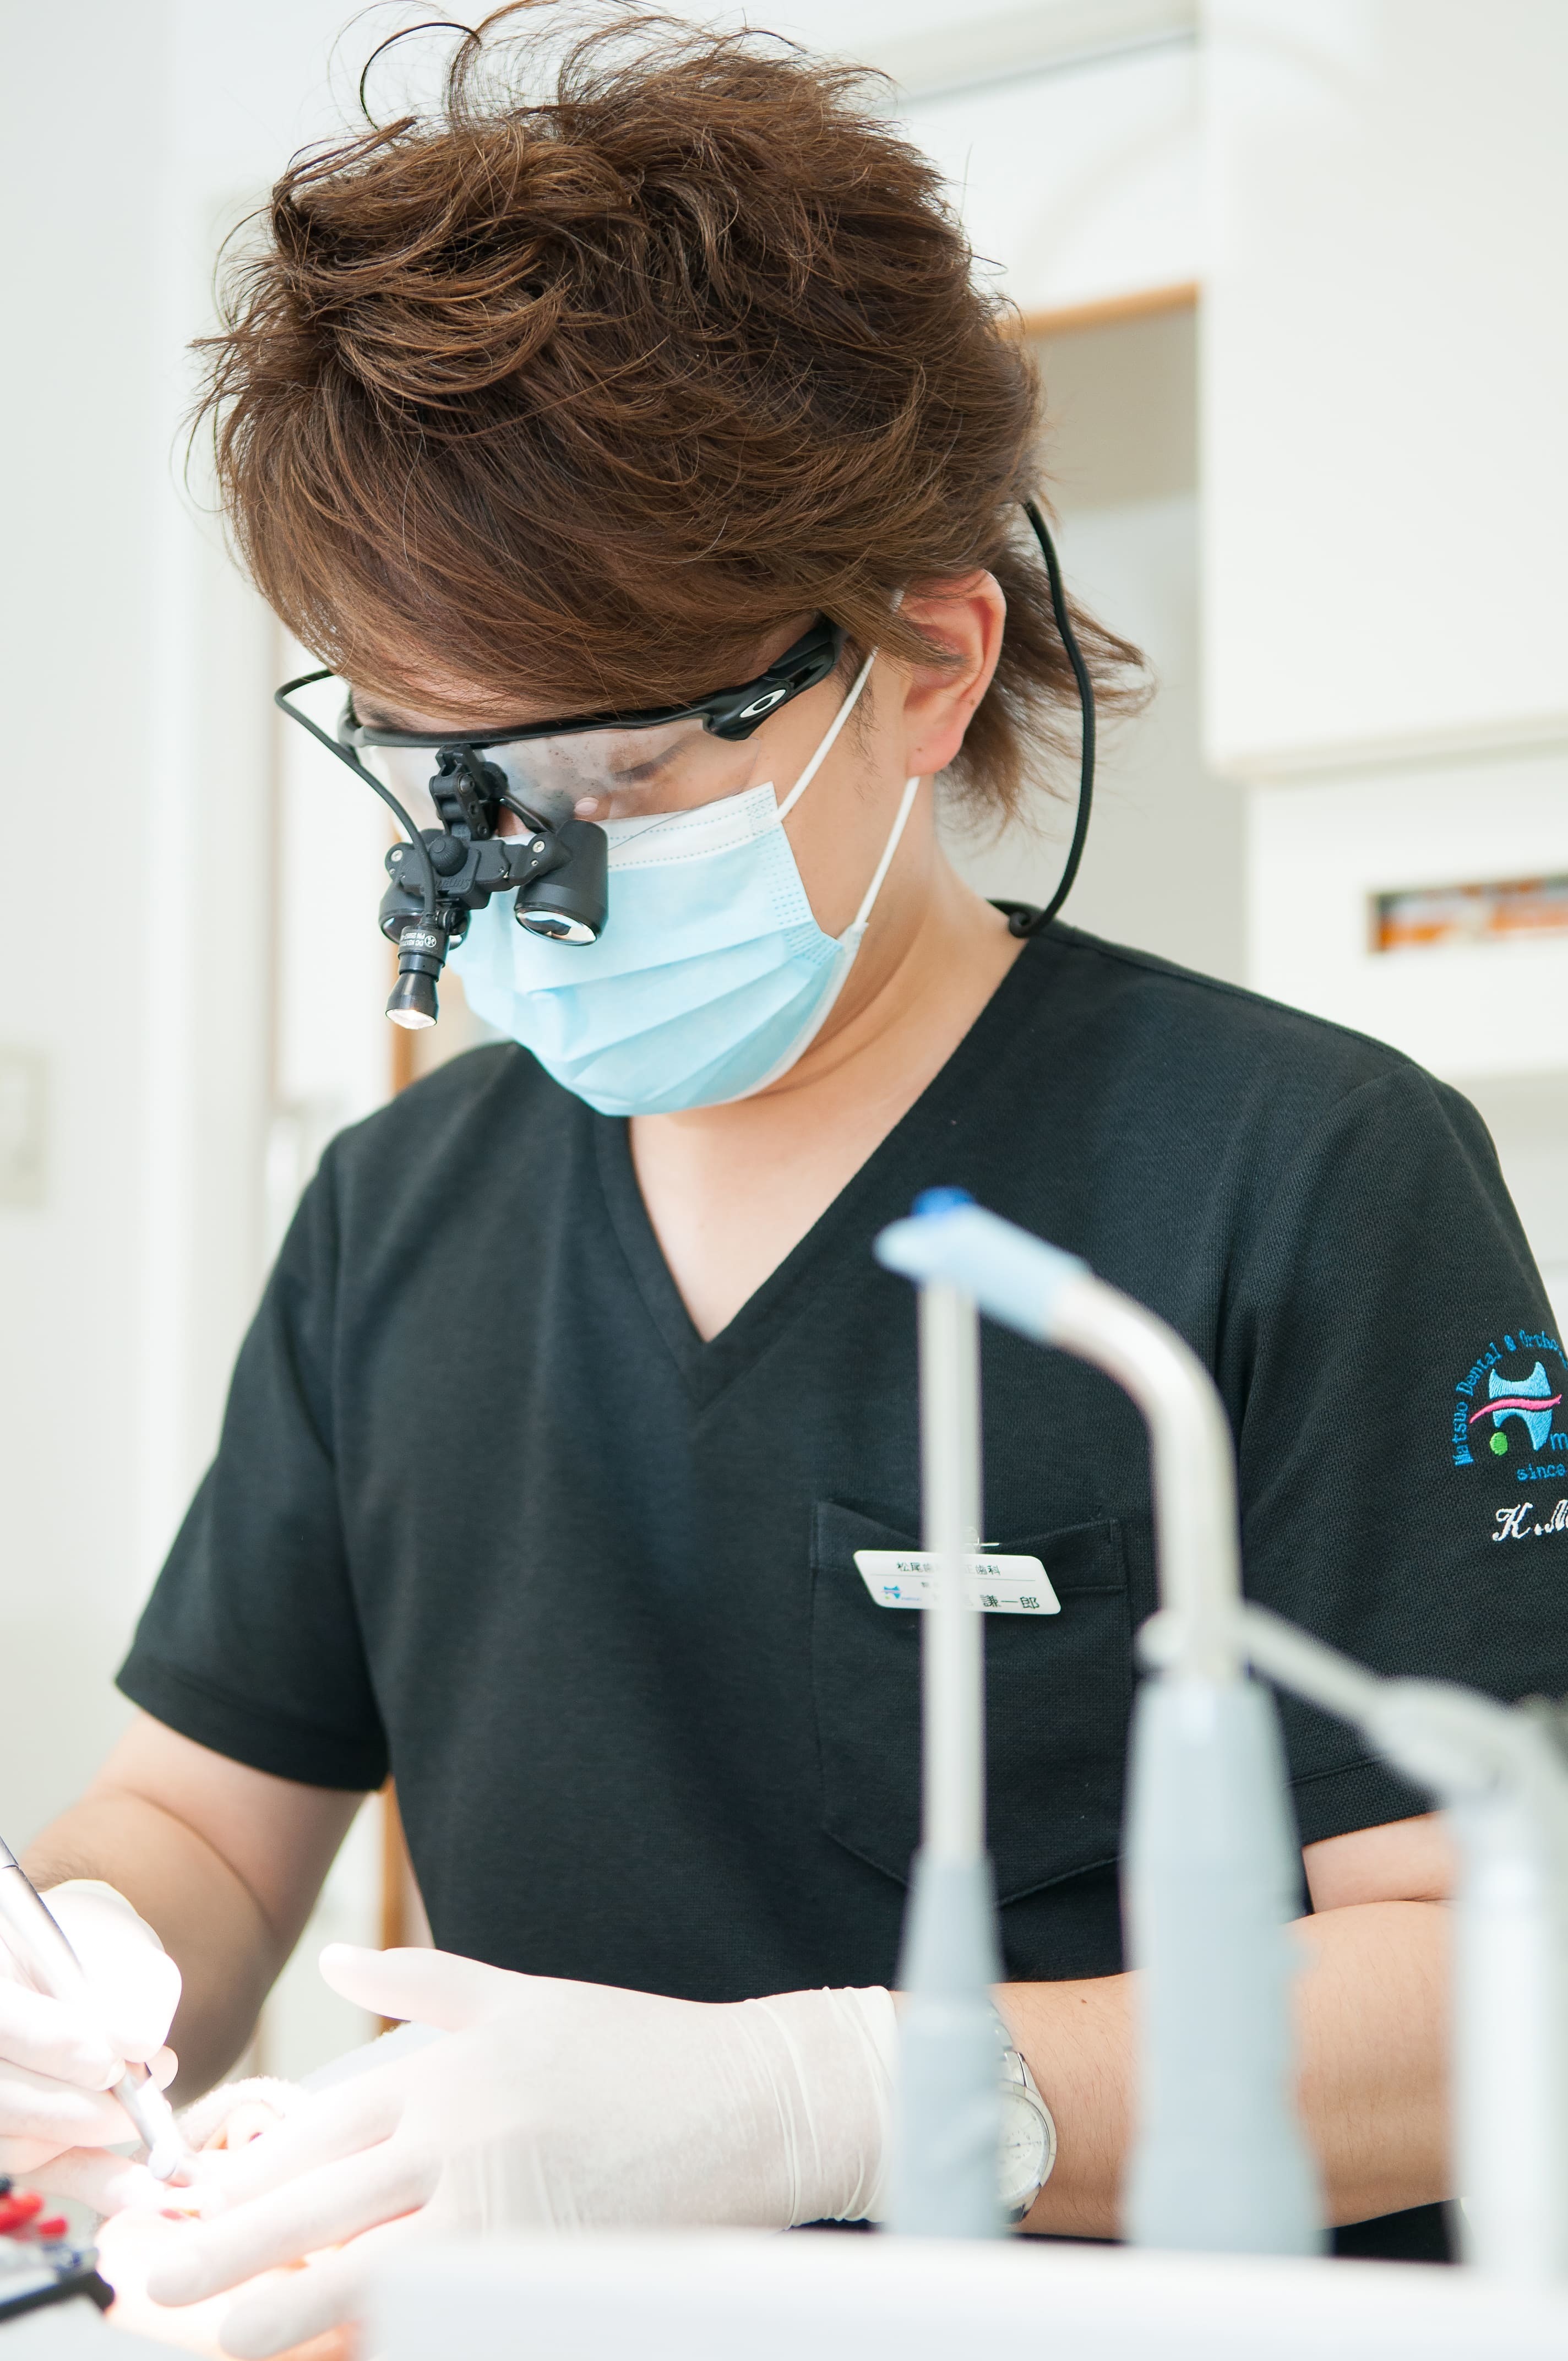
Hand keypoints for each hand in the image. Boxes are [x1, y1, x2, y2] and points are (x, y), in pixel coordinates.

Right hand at [0, 1880, 179, 2186]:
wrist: (79, 1980)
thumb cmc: (98, 1958)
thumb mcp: (121, 1951)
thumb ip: (131, 1988)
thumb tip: (141, 2043)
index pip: (2, 2020)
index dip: (50, 2044)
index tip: (107, 2062)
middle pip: (1, 2094)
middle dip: (78, 2106)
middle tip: (143, 2099)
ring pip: (16, 2142)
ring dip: (90, 2138)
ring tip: (152, 2115)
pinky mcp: (9, 2143)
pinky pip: (42, 2171)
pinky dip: (93, 2180)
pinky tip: (140, 2192)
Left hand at [146, 1944, 895, 2357]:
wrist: (754, 2101)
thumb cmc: (639, 2049)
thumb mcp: (523, 1998)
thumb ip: (420, 1981)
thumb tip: (337, 1965)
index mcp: (448, 2073)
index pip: (314, 2136)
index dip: (243, 2179)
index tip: (186, 2210)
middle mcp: (459, 2139)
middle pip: (314, 2210)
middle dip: (222, 2254)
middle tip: (154, 2285)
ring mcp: (497, 2212)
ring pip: (360, 2278)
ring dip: (283, 2314)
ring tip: (220, 2338)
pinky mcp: (538, 2268)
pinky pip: (440, 2312)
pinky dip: (386, 2332)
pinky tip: (347, 2344)